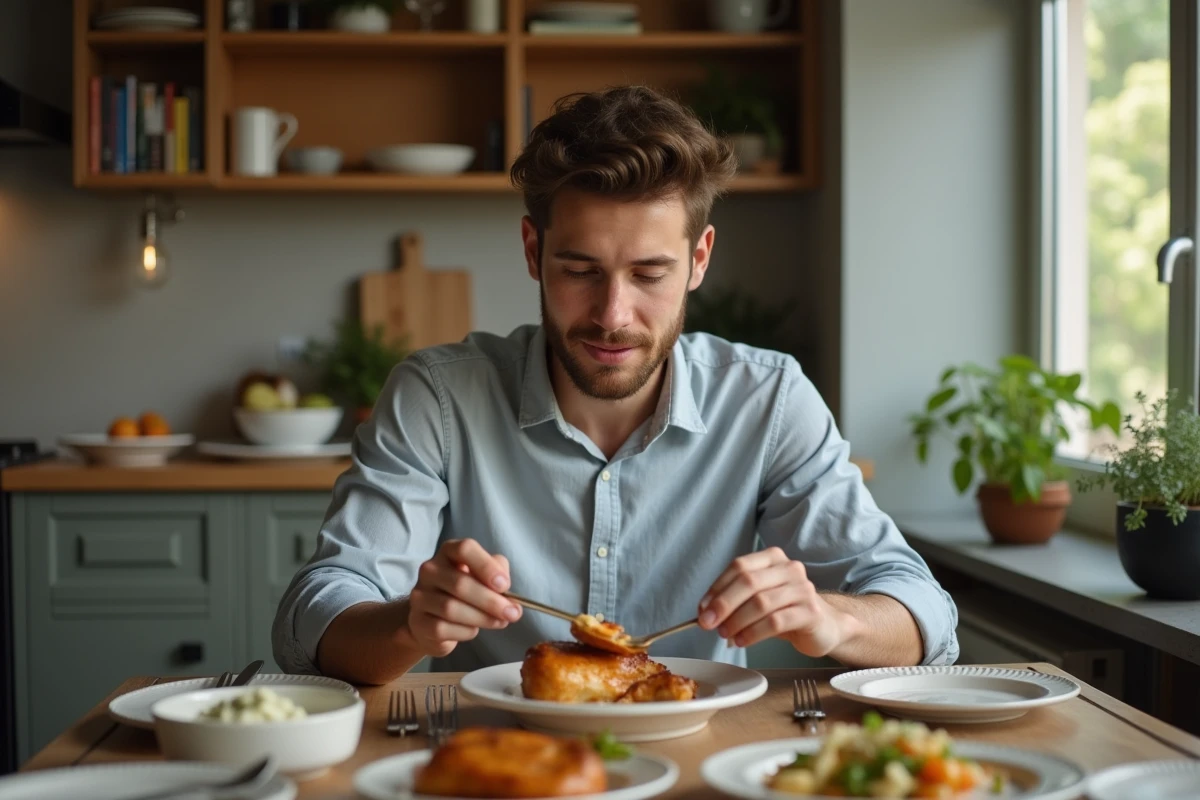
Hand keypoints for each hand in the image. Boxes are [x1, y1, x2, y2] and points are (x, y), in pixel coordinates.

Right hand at [407, 539, 522, 656]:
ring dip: (482, 618)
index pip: (465, 549)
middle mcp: (430, 570)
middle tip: (512, 613)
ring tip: (499, 622)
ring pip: (452, 608)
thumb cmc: (465, 594)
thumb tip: (506, 589)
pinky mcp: (418, 621)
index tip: (504, 585)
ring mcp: (420, 596)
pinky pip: (443, 628)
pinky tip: (474, 629)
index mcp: (449, 552)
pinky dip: (465, 631)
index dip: (486, 567)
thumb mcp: (485, 576)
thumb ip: (498, 573)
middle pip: (460, 583)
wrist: (433, 621)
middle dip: (491, 601)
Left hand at [697, 547, 846, 655]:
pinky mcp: (810, 612)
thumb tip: (705, 612)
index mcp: (772, 558)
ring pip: (761, 603)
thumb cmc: (786, 610)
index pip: (739, 567)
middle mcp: (789, 568)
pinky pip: (775, 621)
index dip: (717, 588)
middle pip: (748, 582)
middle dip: (723, 604)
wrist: (824, 626)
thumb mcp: (759, 598)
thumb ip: (734, 600)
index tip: (702, 609)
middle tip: (707, 623)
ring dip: (737, 621)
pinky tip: (742, 641)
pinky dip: (753, 633)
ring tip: (725, 634)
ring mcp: (802, 589)